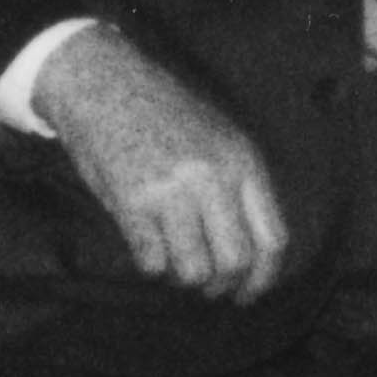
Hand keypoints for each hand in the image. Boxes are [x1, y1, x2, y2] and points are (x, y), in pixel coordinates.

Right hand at [28, 27, 289, 301]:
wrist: (103, 83)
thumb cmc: (162, 114)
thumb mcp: (218, 137)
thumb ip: (239, 185)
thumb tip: (253, 253)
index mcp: (242, 160)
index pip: (272, 239)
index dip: (263, 278)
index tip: (247, 293)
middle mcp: (213, 177)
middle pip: (235, 262)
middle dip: (222, 287)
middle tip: (208, 289)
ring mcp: (172, 190)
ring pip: (194, 271)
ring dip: (184, 278)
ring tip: (174, 264)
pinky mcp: (132, 201)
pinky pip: (152, 262)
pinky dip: (151, 266)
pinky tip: (146, 247)